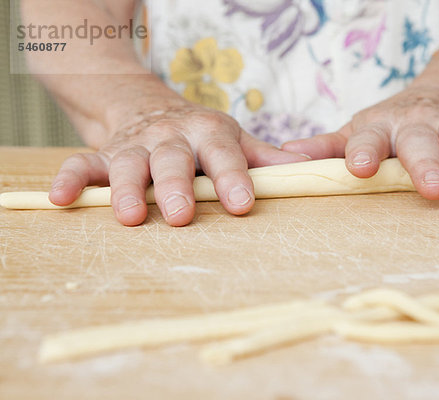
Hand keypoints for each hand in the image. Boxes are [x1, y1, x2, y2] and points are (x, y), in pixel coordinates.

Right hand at [49, 102, 307, 225]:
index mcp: (209, 133)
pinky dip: (71, 180)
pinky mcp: (103, 154)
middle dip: (177, 187)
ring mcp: (135, 145)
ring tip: (131, 218)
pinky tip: (62, 200)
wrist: (147, 105)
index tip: (242, 205)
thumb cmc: (199, 134)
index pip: (224, 156)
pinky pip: (82, 164)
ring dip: (129, 189)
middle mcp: (171, 138)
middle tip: (182, 215)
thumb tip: (312, 169)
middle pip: (173, 160)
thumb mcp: (233, 139)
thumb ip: (265, 158)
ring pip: (130, 164)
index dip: (233, 179)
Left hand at [282, 86, 438, 199]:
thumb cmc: (383, 127)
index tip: (358, 169)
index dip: (363, 153)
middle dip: (425, 163)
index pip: (367, 140)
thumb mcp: (353, 132)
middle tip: (432, 188)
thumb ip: (325, 147)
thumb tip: (287, 155)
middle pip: (420, 141)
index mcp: (379, 128)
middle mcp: (413, 124)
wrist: (425, 98)